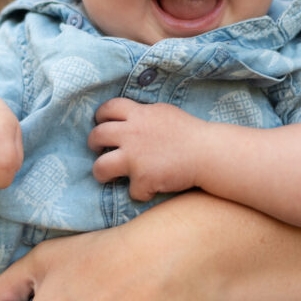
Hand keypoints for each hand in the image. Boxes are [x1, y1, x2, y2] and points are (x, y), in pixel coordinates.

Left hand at [88, 97, 203, 200]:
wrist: (207, 152)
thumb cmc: (190, 132)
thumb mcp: (164, 113)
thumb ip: (144, 115)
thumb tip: (130, 118)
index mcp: (138, 115)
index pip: (108, 108)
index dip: (100, 116)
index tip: (101, 123)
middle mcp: (131, 134)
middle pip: (96, 136)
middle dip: (93, 144)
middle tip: (98, 149)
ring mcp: (135, 157)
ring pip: (99, 167)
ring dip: (101, 173)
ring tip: (109, 176)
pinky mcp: (142, 178)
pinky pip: (131, 190)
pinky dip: (141, 192)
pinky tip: (150, 189)